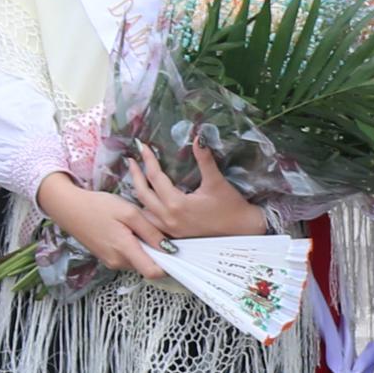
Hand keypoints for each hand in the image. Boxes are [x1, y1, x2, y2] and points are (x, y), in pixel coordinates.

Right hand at [34, 171, 168, 278]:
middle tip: (162, 234)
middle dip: (159, 254)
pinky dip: (135, 248)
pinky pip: (128, 257)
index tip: (178, 252)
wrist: (69, 208)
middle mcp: (118, 262)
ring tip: (145, 229)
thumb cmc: (98, 206)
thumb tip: (169, 248)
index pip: (153, 272)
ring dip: (146, 250)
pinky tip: (132, 232)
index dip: (169, 265)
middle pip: (147, 266)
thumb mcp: (128, 212)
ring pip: (138, 261)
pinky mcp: (107, 257)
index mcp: (124, 250)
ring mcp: (111, 261)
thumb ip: (150, 231)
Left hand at [122, 144, 264, 240]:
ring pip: (143, 211)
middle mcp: (168, 218)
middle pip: (142, 194)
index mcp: (176, 204)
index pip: (155, 177)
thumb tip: (199, 137)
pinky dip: (144, 210)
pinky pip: (151, 222)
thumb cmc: (231, 206)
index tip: (143, 147)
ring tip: (135, 180)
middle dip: (135, 175)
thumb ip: (205, 159)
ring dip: (137, 195)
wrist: (242, 230)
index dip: (148, 160)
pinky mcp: (174, 235)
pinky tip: (145, 203)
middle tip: (131, 161)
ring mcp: (169, 229)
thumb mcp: (216, 181)